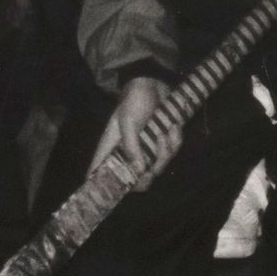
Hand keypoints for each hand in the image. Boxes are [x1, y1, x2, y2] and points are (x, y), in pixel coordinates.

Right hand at [88, 76, 183, 190]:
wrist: (155, 82)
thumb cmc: (134, 99)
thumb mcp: (128, 120)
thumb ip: (131, 145)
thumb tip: (138, 170)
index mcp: (112, 146)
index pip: (100, 169)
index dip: (100, 183)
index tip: (104, 193)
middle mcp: (128, 151)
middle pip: (136, 178)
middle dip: (148, 174)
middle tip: (152, 168)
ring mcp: (147, 148)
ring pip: (158, 166)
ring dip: (166, 150)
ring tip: (165, 132)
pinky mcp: (163, 143)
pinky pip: (172, 152)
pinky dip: (175, 140)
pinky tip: (173, 126)